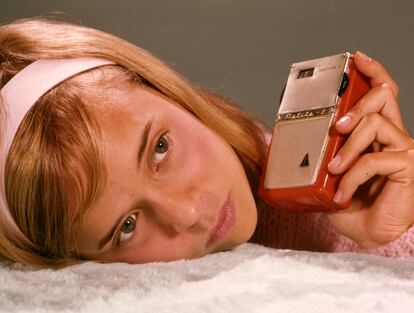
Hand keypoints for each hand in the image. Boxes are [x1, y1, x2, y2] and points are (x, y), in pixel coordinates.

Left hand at [325, 51, 413, 248]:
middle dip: (355, 105)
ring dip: (347, 147)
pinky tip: (342, 194)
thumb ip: (320, 155)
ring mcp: (403, 150)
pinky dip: (352, 177)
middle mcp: (393, 137)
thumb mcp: (329, 175)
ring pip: (375, 125)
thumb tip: (284, 145)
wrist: (367, 234)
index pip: (382, 95)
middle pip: (383, 97)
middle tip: (336, 126)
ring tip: (334, 169)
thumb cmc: (351, 205)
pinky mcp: (407, 168)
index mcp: (376, 135)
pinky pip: (375, 159)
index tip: (357, 60)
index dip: (373, 73)